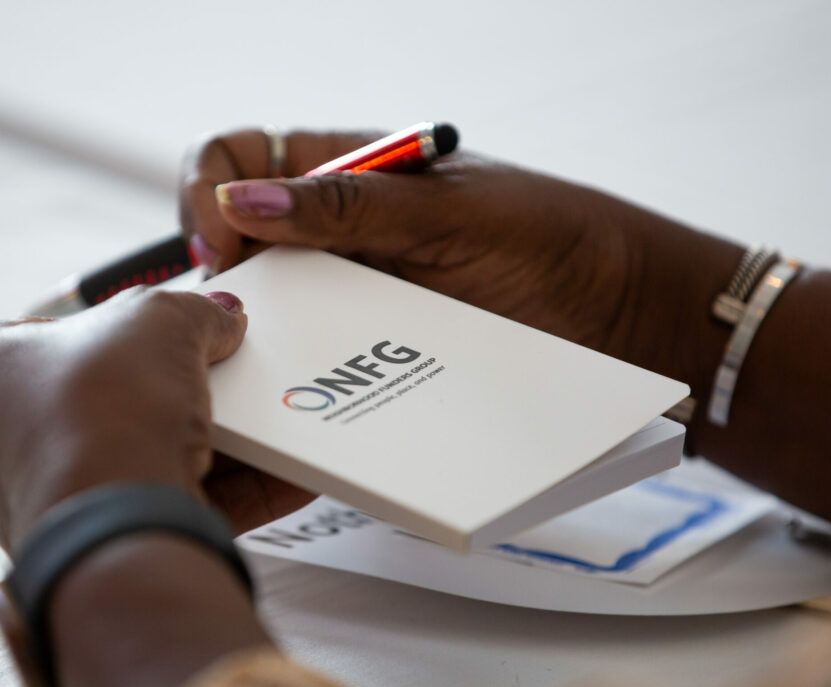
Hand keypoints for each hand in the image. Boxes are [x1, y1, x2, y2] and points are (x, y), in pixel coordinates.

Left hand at [0, 287, 306, 551]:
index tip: (178, 326)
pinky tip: (281, 472)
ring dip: (212, 439)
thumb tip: (224, 318)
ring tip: (261, 420)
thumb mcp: (159, 319)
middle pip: (114, 396)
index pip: (59, 331)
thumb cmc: (101, 410)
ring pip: (146, 453)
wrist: (112, 521)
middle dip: (177, 386)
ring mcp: (46, 496)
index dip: (125, 325)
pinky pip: (172, 502)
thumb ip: (197, 312)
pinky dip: (232, 489)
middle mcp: (1, 437)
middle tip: (223, 371)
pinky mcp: (98, 543)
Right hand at [180, 129, 643, 353]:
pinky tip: (307, 385)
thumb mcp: (448, 212)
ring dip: (256, 328)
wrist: (618, 311)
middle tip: (238, 307)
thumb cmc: (550, 237)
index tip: (226, 240)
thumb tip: (241, 199)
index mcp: (350, 173)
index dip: (212, 189)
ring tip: (264, 353)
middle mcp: (340, 232)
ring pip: (268, 307)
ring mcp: (355, 293)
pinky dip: (297, 373)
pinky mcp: (375, 349)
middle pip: (237, 237)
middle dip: (221, 267)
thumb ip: (347, 207)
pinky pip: (315, 360)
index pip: (240, 157)